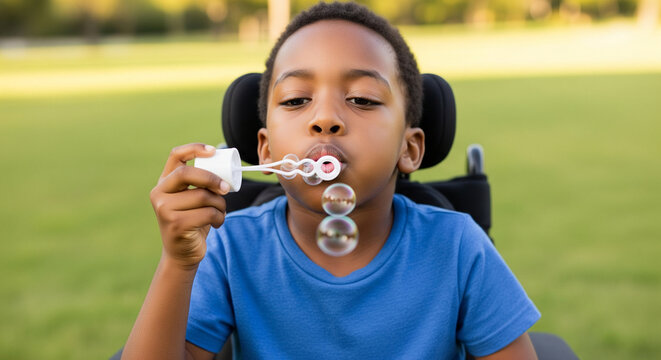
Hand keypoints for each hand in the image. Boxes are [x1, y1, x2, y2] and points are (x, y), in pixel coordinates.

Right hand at [150, 143, 229, 268]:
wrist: (183, 253)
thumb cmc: (193, 221)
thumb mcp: (194, 199)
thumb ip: (201, 184)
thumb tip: (226, 170)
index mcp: (164, 182)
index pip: (175, 156)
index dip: (194, 149)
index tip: (213, 151)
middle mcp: (159, 193)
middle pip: (187, 174)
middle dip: (211, 179)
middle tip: (227, 188)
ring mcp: (164, 209)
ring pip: (202, 196)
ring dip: (220, 204)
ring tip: (221, 212)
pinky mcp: (175, 225)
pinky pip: (206, 213)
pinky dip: (219, 217)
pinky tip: (217, 223)